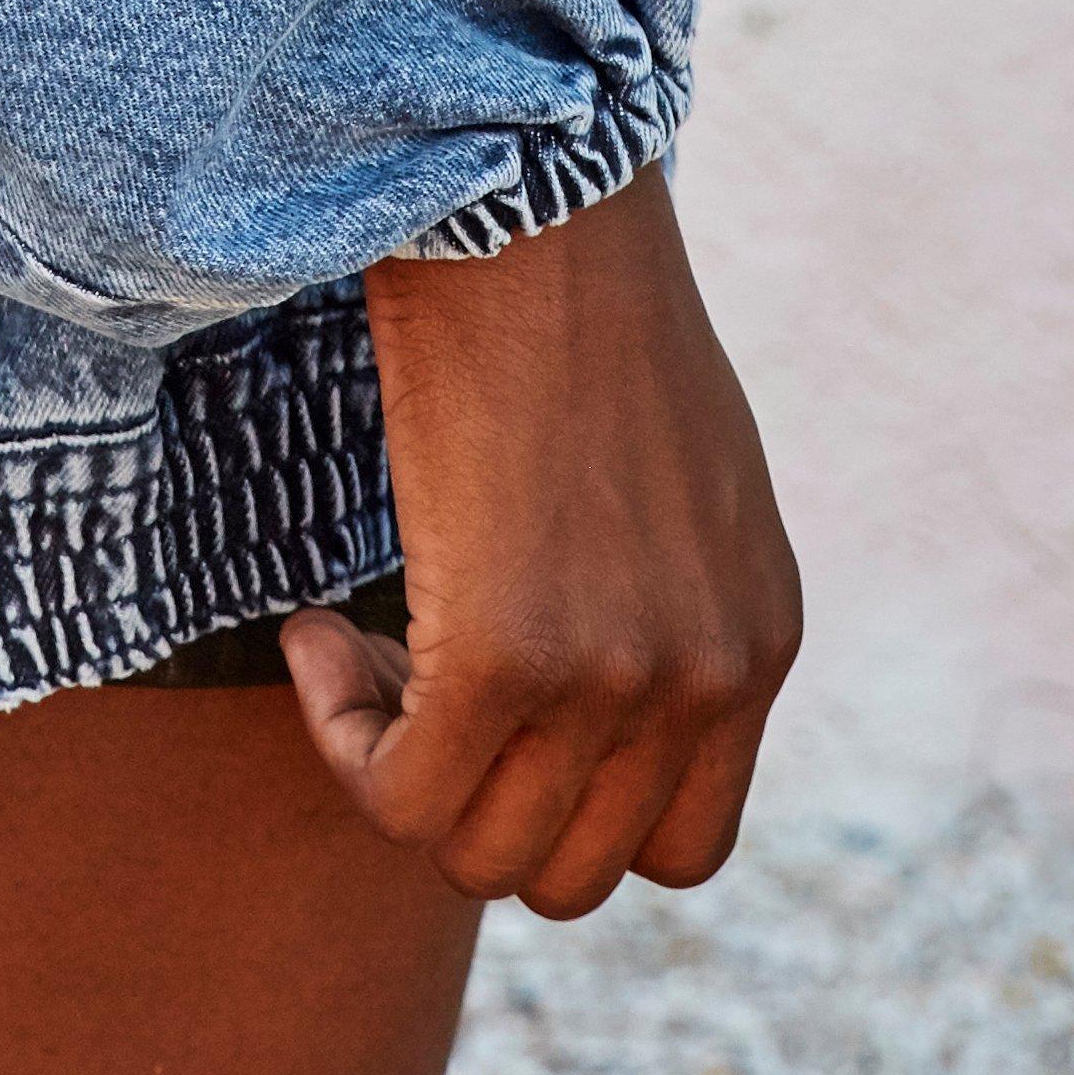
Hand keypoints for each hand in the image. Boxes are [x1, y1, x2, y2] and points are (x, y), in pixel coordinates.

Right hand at [280, 166, 801, 917]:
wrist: (528, 200)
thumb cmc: (574, 306)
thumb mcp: (679, 482)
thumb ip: (667, 606)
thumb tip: (573, 711)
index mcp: (761, 641)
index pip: (682, 852)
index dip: (567, 811)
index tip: (494, 715)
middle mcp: (708, 679)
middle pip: (568, 874)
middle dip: (470, 800)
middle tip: (405, 677)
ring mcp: (617, 677)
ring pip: (477, 854)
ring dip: (394, 772)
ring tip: (357, 641)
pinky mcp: (510, 654)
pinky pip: (399, 794)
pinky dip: (338, 731)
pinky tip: (312, 627)